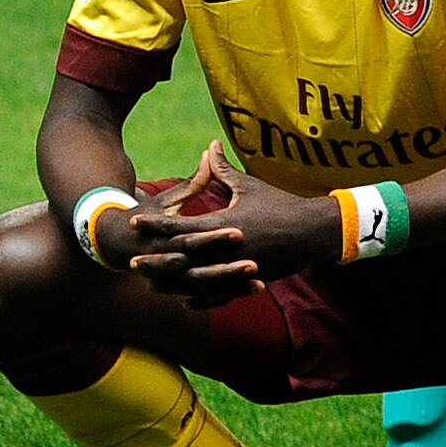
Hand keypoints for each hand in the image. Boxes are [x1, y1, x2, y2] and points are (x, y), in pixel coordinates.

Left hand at [125, 144, 304, 299]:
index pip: (180, 225)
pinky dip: (201, 297)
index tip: (133, 222)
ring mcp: (236, 268)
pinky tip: (186, 301)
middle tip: (131, 262)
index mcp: (223, 224)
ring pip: (195, 280)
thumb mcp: (249, 186)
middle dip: (155, 259)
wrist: (314, 230)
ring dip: (172, 283)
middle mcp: (225, 249)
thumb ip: (223, 170)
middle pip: (181, 258)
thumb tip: (209, 146)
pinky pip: (219, 293)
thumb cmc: (281, 204)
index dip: (155, 225)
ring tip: (152, 285)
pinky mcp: (248, 280)